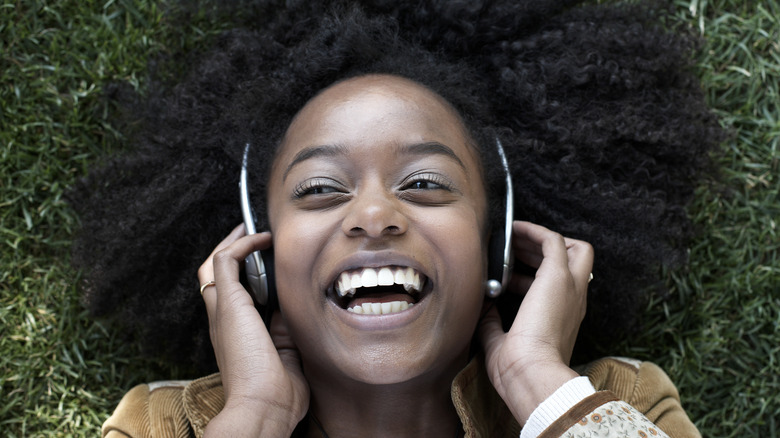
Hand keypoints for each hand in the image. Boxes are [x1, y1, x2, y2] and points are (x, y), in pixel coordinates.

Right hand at [198, 225, 308, 436]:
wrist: (264, 408)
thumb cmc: (277, 393)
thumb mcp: (285, 354)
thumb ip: (283, 329)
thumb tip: (287, 306)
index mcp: (234, 334)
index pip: (229, 295)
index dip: (243, 275)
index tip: (265, 260)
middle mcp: (222, 321)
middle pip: (213, 276)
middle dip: (232, 252)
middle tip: (254, 236)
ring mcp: (222, 311)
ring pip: (212, 264)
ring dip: (233, 243)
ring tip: (253, 229)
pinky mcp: (228, 303)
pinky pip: (226, 260)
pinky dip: (242, 243)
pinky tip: (261, 238)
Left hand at [478, 221, 592, 424]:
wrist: (531, 375)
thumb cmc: (517, 370)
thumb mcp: (500, 343)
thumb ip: (493, 323)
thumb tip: (483, 306)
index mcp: (564, 319)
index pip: (559, 288)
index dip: (531, 277)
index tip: (507, 278)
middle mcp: (574, 301)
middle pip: (577, 261)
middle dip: (544, 251)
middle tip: (514, 252)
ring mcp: (570, 287)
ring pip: (572, 247)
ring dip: (540, 239)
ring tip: (512, 237)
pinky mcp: (558, 276)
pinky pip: (551, 239)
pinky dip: (533, 230)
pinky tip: (513, 228)